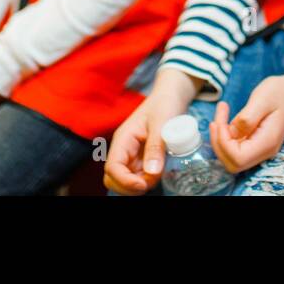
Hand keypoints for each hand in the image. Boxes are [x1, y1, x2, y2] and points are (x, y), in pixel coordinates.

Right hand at [104, 68, 201, 194]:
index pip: (112, 167)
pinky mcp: (142, 159)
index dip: (124, 181)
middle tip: (151, 182)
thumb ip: (156, 146)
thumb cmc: (164, 104)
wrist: (171, 97)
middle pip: (114, 178)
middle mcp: (124, 150)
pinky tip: (159, 174)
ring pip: (126, 180)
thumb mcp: (162, 122)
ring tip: (158, 176)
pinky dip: (147, 181)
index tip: (143, 184)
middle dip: (129, 186)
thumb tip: (151, 172)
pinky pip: (139, 176)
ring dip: (140, 184)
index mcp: (123, 139)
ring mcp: (132, 156)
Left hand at [208, 63, 283, 174]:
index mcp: (267, 142)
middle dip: (218, 143)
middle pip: (233, 163)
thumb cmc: (280, 92)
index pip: (238, 158)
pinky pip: (235, 149)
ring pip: (231, 158)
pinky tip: (224, 119)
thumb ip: (246, 118)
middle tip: (216, 119)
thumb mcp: (262, 98)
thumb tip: (231, 133)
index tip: (221, 120)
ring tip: (220, 115)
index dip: (223, 142)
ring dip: (219, 140)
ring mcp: (260, 149)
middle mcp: (264, 151)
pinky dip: (224, 137)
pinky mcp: (255, 143)